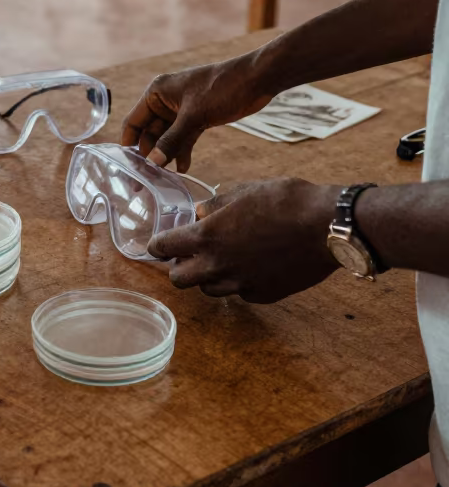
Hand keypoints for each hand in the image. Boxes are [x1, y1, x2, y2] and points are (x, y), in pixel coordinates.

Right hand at [121, 54, 274, 170]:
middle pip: (150, 132)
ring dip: (167, 155)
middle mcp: (166, 101)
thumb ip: (171, 140)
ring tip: (164, 178)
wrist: (255, 80)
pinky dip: (182, 151)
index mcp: (157, 92)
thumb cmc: (222, 88)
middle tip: (147, 179)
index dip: (129, 144)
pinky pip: (183, 138)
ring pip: (167, 138)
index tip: (127, 167)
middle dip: (150, 154)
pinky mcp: (197, 118)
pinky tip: (183, 168)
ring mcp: (182, 110)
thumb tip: (153, 162)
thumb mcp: (194, 116)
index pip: (134, 121)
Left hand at [147, 179, 340, 302]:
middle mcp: (219, 266)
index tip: (158, 243)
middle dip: (178, 267)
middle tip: (189, 253)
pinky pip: (238, 293)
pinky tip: (251, 265)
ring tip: (222, 258)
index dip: (158, 245)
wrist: (327, 227)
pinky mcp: (262, 295)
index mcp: (208, 237)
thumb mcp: (246, 191)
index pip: (164, 248)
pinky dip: (237, 282)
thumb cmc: (287, 201)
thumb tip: (199, 212)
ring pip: (208, 290)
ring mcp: (241, 284)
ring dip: (207, 276)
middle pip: (179, 280)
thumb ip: (216, 205)